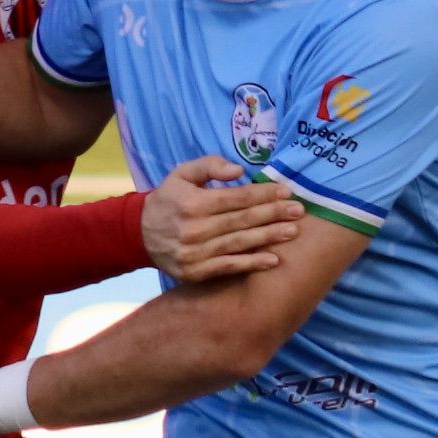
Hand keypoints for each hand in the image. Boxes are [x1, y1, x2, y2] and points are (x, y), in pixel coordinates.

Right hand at [142, 154, 306, 282]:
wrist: (138, 235)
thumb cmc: (168, 199)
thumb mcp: (181, 174)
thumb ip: (209, 165)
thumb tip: (239, 170)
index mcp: (192, 202)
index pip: (236, 198)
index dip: (263, 195)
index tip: (286, 192)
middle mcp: (193, 229)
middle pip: (242, 221)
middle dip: (273, 214)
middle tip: (299, 211)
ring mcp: (194, 253)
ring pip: (239, 244)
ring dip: (268, 238)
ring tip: (292, 232)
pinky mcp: (194, 271)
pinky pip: (228, 267)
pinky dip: (251, 264)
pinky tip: (272, 260)